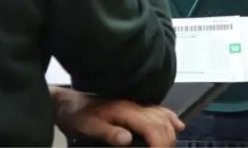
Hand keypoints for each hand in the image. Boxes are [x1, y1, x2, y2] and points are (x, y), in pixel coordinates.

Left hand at [53, 88, 183, 146]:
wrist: (68, 103)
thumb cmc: (77, 115)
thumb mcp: (87, 126)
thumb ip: (107, 132)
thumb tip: (127, 139)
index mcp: (124, 110)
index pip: (152, 127)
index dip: (159, 145)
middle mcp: (134, 104)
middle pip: (162, 122)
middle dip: (167, 143)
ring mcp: (136, 104)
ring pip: (163, 116)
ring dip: (171, 133)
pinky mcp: (135, 106)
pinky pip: (159, 110)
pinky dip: (171, 119)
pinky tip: (178, 126)